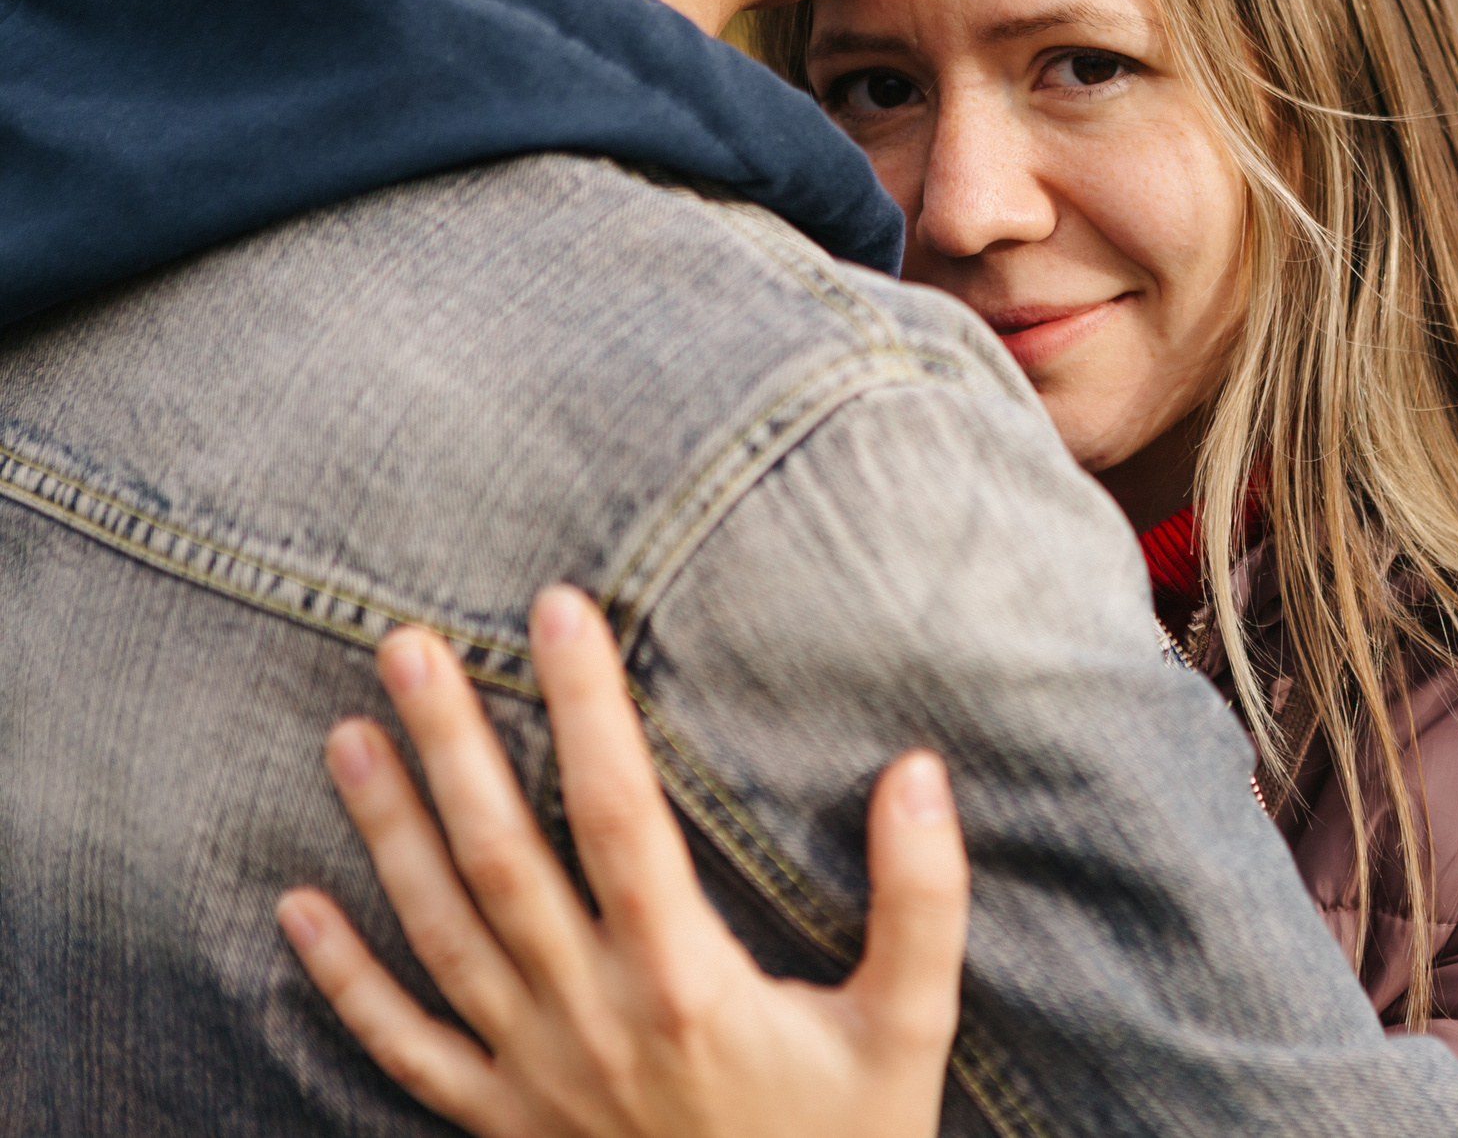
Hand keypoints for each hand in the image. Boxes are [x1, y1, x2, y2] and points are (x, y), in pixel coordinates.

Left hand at [277, 586, 967, 1137]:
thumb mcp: (910, 1030)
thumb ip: (920, 898)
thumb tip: (917, 771)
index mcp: (685, 983)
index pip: (620, 813)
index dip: (585, 706)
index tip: (559, 610)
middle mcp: (591, 1018)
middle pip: (501, 857)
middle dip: (451, 743)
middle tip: (402, 644)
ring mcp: (533, 1076)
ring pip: (440, 935)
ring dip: (387, 833)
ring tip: (346, 735)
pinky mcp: (503, 1125)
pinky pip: (406, 1050)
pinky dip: (344, 983)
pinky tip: (297, 911)